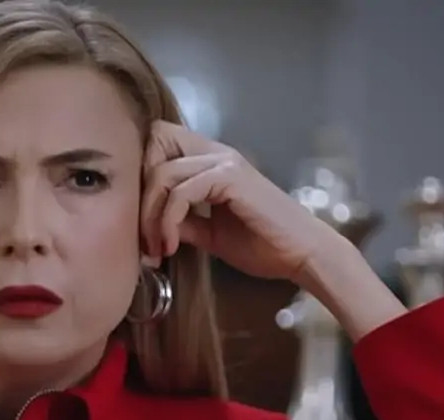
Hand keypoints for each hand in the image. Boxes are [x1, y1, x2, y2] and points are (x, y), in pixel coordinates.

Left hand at [141, 121, 406, 338]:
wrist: (301, 255)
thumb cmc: (263, 245)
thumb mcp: (210, 233)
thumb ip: (182, 222)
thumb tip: (149, 225)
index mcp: (211, 162)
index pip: (160, 140)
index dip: (144, 172)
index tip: (145, 218)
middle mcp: (216, 153)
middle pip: (155, 143)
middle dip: (141, 192)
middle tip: (145, 236)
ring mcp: (225, 162)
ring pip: (163, 173)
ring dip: (152, 215)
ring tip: (158, 248)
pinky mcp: (231, 178)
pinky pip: (182, 191)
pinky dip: (168, 221)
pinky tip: (172, 245)